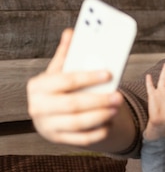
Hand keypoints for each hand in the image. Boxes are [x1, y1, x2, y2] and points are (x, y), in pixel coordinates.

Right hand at [27, 28, 124, 146]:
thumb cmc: (58, 88)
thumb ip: (67, 54)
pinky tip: (110, 122)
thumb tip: (73, 32)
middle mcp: (39, 107)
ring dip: (101, 116)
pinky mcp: (58, 140)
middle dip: (99, 101)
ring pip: (79, 123)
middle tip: (119, 96)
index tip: (109, 74)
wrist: (49, 115)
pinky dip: (99, 131)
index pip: (66, 80)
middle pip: (73, 105)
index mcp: (38, 86)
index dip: (89, 77)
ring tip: (117, 108)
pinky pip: (83, 138)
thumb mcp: (58, 71)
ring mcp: (48, 126)